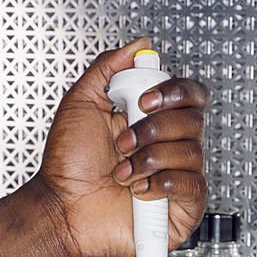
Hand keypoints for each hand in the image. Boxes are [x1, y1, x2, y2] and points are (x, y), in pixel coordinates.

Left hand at [0, 37, 209, 256]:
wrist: (62, 210)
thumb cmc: (68, 168)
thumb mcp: (81, 103)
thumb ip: (108, 68)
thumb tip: (138, 46)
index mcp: (153, 122)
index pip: (189, 96)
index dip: (174, 92)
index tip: (143, 101)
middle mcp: (169, 148)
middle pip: (195, 120)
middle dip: (154, 129)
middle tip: (124, 142)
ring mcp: (178, 178)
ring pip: (192, 152)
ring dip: (150, 159)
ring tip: (123, 172)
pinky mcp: (184, 209)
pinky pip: (193, 186)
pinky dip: (163, 183)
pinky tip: (139, 190)